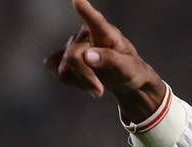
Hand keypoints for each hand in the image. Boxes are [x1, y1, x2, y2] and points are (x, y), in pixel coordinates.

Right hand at [43, 0, 165, 123]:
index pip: (95, 21)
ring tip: (97, 86)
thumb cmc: (131, 69)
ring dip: (80, 82)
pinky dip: (73, 82)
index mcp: (106, 32)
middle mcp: (86, 35)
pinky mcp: (66, 58)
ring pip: (64, 67)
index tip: (77, 0)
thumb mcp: (128, 67)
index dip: (85, 10)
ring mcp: (74, 45)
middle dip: (85, 77)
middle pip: (73, 56)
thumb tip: (88, 56)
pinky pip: (60, 73)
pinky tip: (85, 82)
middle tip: (99, 92)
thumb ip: (110, 59)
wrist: (124, 80)